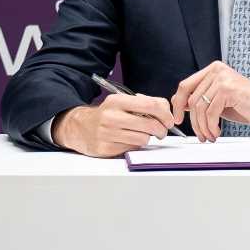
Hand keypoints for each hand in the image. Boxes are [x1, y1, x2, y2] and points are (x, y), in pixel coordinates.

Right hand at [55, 91, 176, 156]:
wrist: (80, 127)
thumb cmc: (108, 115)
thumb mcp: (123, 102)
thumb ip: (145, 103)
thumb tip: (166, 109)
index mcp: (117, 101)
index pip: (151, 105)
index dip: (165, 114)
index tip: (169, 120)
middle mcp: (111, 116)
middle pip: (150, 124)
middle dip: (162, 130)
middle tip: (162, 131)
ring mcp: (107, 133)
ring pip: (144, 138)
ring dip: (148, 138)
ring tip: (143, 135)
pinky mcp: (105, 148)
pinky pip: (132, 148)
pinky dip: (135, 145)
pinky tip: (129, 140)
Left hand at [169, 61, 249, 141]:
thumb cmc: (247, 104)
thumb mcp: (218, 101)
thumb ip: (200, 99)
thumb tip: (177, 104)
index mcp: (212, 70)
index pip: (185, 86)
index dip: (178, 105)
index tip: (178, 119)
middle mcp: (216, 71)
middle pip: (192, 99)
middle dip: (193, 122)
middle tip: (199, 134)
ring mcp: (223, 79)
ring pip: (200, 108)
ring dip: (203, 127)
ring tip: (210, 135)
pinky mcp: (229, 90)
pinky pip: (211, 113)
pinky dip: (211, 127)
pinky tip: (217, 132)